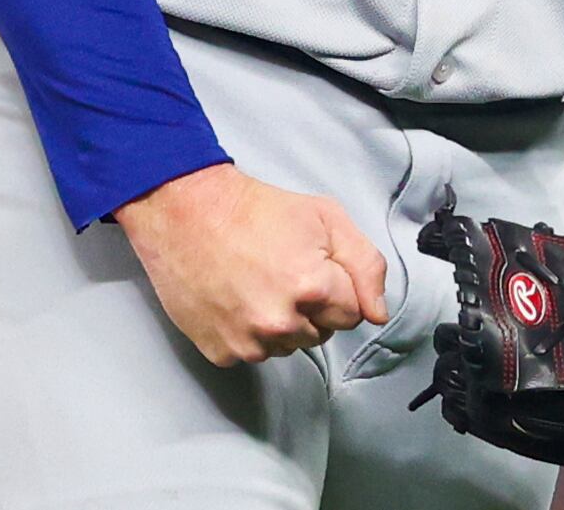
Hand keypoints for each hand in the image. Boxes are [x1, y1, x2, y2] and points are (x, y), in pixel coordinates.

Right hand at [115, 163, 389, 364]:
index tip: (313, 266)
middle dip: (311, 308)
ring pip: (288, 347)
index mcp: (311, 287)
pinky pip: (253, 353)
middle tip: (282, 271)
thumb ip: (365, 265)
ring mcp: (248, 342)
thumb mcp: (325, 217)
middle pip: (321, 334)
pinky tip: (236, 299)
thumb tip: (378, 313)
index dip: (336, 287)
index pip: (353, 314)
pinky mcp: (221, 352)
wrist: (185, 212)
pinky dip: (249, 333)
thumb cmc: (253, 210)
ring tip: (257, 283)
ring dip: (281, 324)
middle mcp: (280, 322)